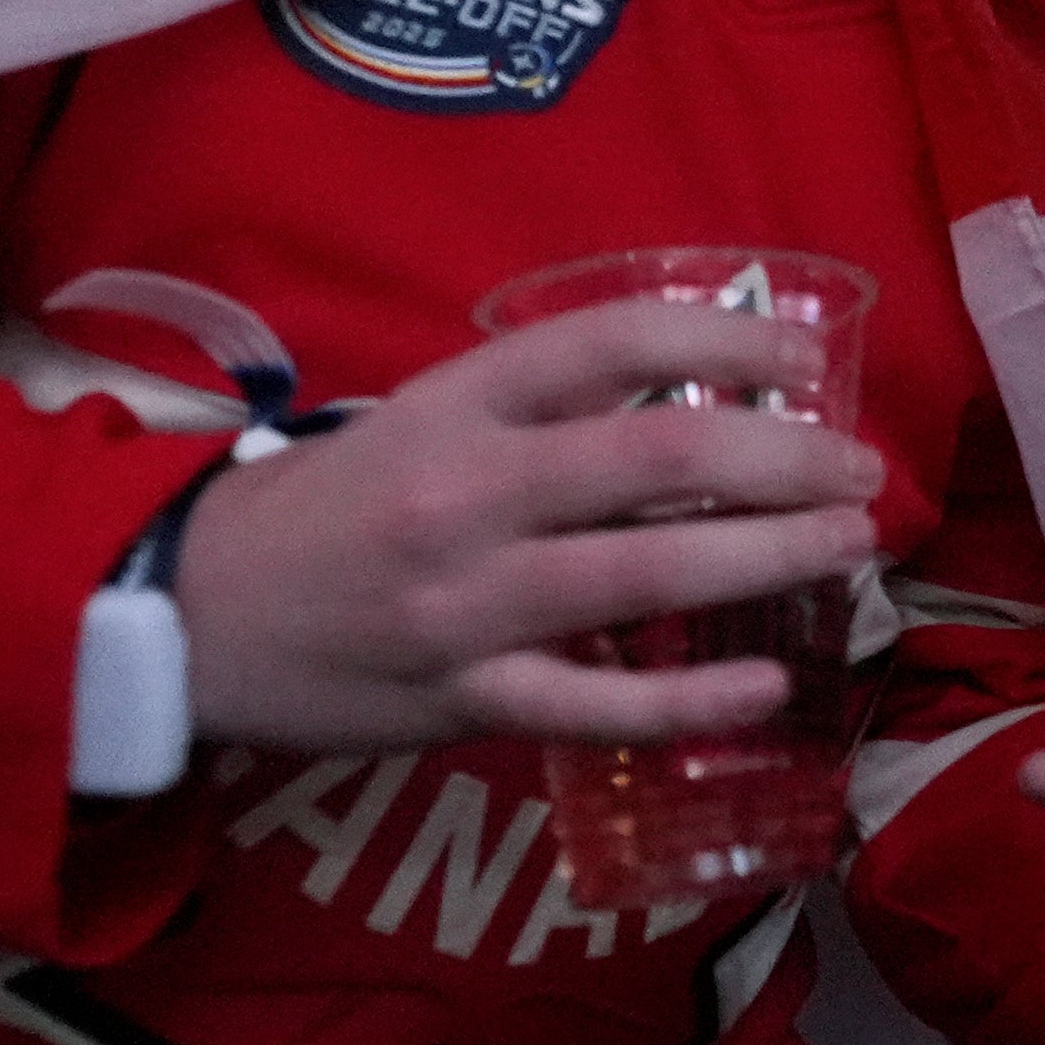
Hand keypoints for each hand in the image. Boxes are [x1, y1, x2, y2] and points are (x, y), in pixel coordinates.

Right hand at [175, 300, 884, 752]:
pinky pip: (599, 704)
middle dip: (785, 459)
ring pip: (651, 569)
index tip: (805, 363)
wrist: (183, 615)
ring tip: (848, 546)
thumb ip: (535, 410)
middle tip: (861, 471)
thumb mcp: (417, 420)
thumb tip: (692, 396)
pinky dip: (693, 701)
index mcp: (457, 402)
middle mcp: (469, 490)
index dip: (727, 341)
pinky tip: (768, 687)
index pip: (614, 340)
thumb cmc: (324, 508)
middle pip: (661, 453)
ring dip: (772, 556)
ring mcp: (468, 601)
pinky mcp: (463, 698)